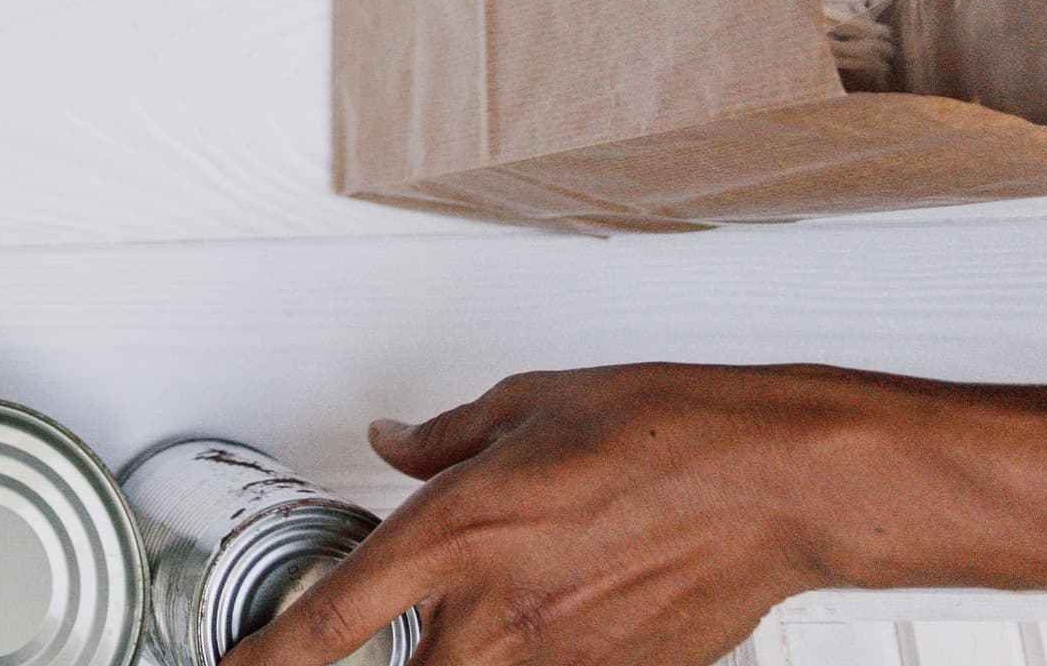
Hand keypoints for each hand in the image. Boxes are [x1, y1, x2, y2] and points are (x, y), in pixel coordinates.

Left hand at [225, 367, 875, 665]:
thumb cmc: (669, 430)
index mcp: (458, 532)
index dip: (269, 661)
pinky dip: (537, 659)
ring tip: (501, 607)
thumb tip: (395, 443)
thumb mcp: (529, 406)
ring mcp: (560, 659)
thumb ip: (445, 440)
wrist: (777, 481)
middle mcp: (498, 610)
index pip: (332, 622)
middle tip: (381, 639)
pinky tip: (562, 615)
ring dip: (466, 659)